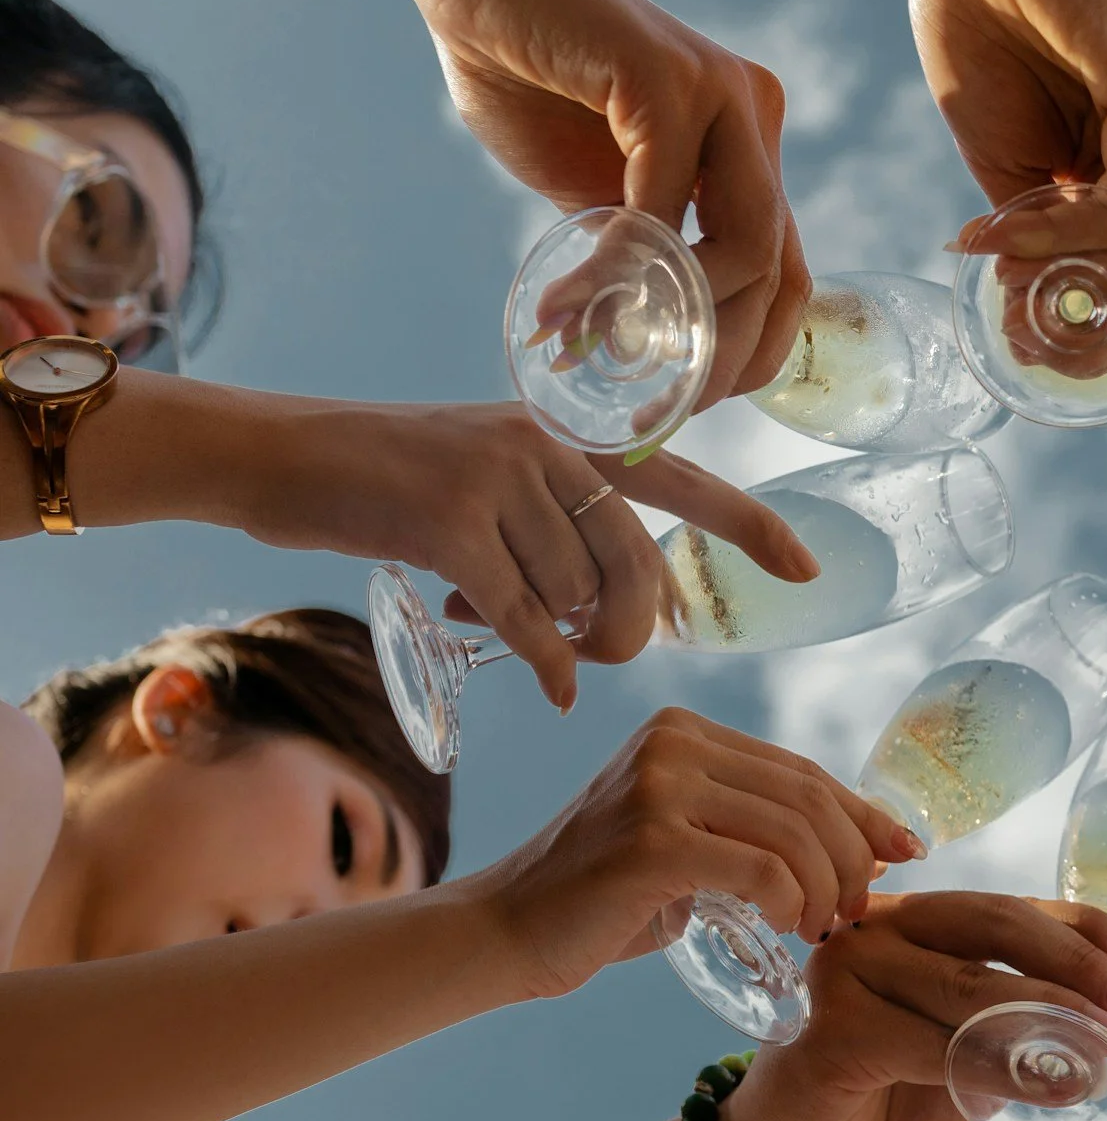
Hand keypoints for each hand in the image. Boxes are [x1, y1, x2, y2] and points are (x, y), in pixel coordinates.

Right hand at [242, 399, 813, 709]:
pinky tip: (553, 686)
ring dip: (559, 636)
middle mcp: (548, 447)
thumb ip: (557, 518)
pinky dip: (544, 662)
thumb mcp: (490, 471)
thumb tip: (611, 605)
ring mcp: (501, 480)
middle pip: (638, 564)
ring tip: (509, 626)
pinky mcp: (450, 523)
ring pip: (578, 595)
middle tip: (590, 651)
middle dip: (628, 626)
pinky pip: (525, 617)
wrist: (282, 452)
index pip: (683, 481)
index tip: (809, 569)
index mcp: (569, 433)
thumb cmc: (387, 477)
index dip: (750, 527)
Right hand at [396, 0, 806, 402]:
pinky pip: (663, 210)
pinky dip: (618, 271)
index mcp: (750, 145)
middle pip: (781, 271)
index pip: (787, 270)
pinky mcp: (671, 80)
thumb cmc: (524, 78)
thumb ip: (638, 253)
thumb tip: (644, 344)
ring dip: (678, 321)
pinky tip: (571, 302)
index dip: (750, 349)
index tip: (692, 400)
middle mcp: (756, 116)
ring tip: (607, 352)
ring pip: (745, 248)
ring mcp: (724, 95)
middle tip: (663, 406)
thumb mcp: (600, 192)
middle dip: (726, 354)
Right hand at [467, 709, 919, 1000]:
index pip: (801, 770)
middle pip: (807, 797)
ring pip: (792, 832)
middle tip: (860, 909)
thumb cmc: (605, 900)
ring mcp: (658, 785)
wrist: (505, 932)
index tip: (905, 851)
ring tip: (824, 928)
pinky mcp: (650, 840)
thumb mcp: (688, 845)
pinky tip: (791, 928)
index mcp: (684, 732)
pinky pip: (760, 868)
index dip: (862, 813)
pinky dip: (792, 902)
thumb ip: (753, 831)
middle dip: (852, 857)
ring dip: (827, 887)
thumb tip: (863, 847)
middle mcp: (673, 743)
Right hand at [713, 892, 1106, 1120]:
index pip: (1011, 907)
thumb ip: (1020, 1026)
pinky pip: (937, 1046)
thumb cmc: (881, 1099)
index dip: (1083, 931)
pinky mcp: (831, 1030)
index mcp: (913, 920)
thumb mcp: (965, 1052)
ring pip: (972, 988)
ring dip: (1053, 1021)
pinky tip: (1056, 1088)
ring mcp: (846, 972)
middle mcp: (875, 928)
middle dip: (1077, 966)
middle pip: (995, 926)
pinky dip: (1005, 1068)